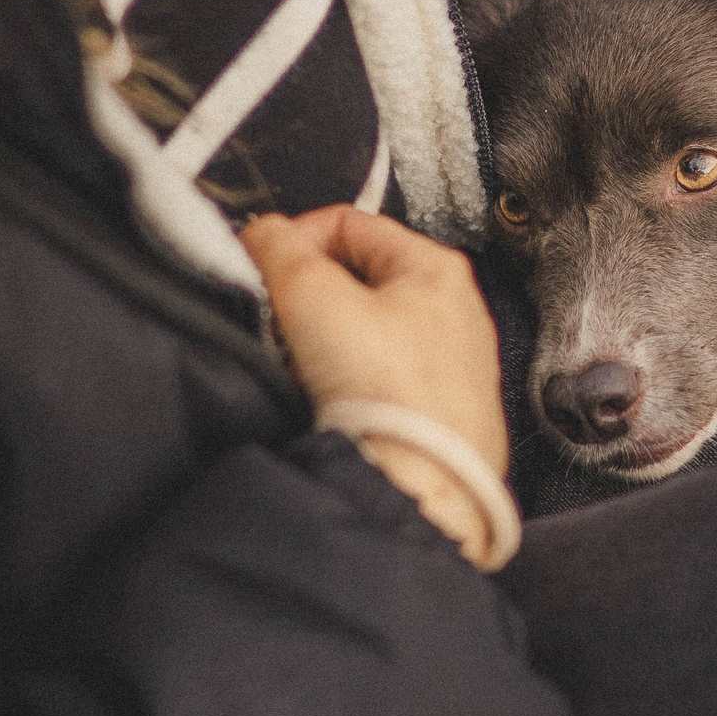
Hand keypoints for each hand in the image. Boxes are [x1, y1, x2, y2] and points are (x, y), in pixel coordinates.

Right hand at [240, 208, 510, 552]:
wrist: (422, 492)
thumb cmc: (391, 398)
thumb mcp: (313, 298)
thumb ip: (279, 249)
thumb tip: (262, 232)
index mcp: (436, 268)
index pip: (348, 223)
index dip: (295, 239)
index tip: (263, 268)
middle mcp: (454, 311)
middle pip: (356, 277)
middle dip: (308, 298)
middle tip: (283, 324)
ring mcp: (450, 364)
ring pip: (364, 330)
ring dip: (323, 344)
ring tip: (308, 371)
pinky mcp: (439, 410)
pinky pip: (378, 377)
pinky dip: (346, 383)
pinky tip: (333, 404)